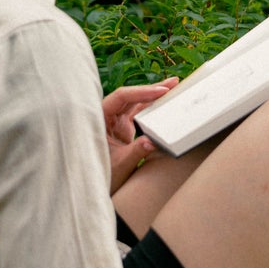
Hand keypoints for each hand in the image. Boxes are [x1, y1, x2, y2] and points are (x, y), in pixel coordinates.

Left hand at [102, 78, 178, 192]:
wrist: (94, 184)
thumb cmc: (101, 173)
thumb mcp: (119, 165)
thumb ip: (135, 152)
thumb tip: (152, 140)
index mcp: (99, 118)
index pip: (121, 97)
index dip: (141, 92)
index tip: (161, 91)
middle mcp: (106, 115)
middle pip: (130, 96)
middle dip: (151, 89)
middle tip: (173, 83)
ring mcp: (114, 121)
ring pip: (135, 103)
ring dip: (153, 96)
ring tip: (173, 88)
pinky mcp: (122, 127)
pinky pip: (138, 113)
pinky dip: (151, 107)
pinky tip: (164, 103)